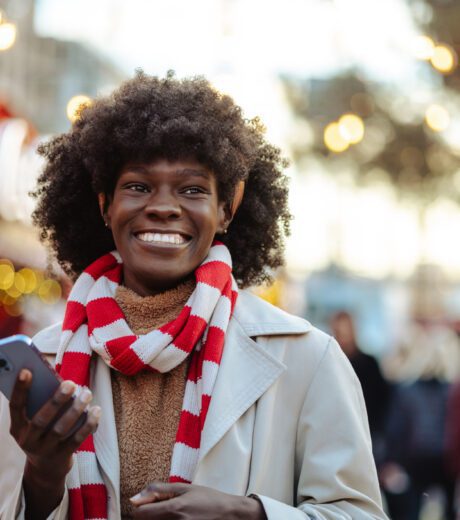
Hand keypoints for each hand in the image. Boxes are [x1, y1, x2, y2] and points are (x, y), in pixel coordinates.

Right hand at [9, 369, 100, 479]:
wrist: (46, 468)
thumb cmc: (42, 431)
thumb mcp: (33, 421)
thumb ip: (41, 403)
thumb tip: (60, 381)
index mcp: (17, 427)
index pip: (15, 407)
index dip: (19, 389)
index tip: (26, 370)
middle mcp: (28, 440)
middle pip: (42, 419)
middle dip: (57, 400)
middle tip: (71, 383)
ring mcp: (45, 451)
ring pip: (61, 429)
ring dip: (76, 410)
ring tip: (87, 394)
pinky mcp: (62, 457)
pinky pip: (77, 439)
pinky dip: (88, 424)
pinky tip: (96, 410)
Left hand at [130, 482, 266, 519]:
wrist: (229, 514)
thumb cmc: (208, 498)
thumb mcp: (184, 488)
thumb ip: (158, 490)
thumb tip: (134, 498)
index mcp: (174, 508)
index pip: (140, 515)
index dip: (139, 508)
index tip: (147, 504)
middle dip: (148, 516)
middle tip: (159, 509)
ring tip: (170, 514)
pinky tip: (176, 519)